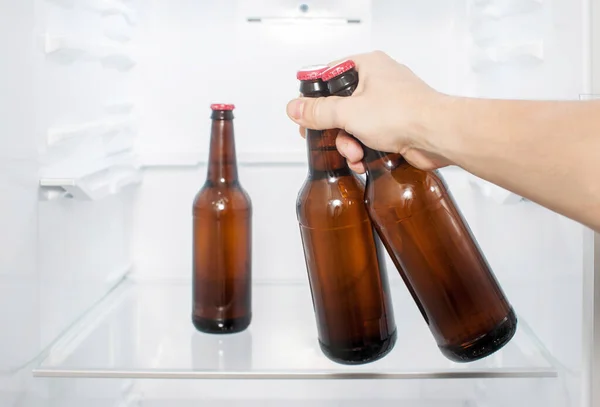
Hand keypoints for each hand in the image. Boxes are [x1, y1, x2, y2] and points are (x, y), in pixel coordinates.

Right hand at [286, 51, 453, 172]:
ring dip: (348, 143)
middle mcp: (378, 81)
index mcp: (367, 65)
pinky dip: (363, 149)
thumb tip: (295, 108)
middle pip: (340, 105)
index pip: (329, 75)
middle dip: (334, 129)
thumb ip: (319, 111)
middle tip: (328, 139)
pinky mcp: (396, 125)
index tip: (306, 114)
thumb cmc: (404, 114)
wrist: (437, 136)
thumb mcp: (349, 112)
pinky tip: (363, 160)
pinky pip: (369, 136)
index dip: (315, 96)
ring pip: (353, 125)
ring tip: (354, 154)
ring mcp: (389, 104)